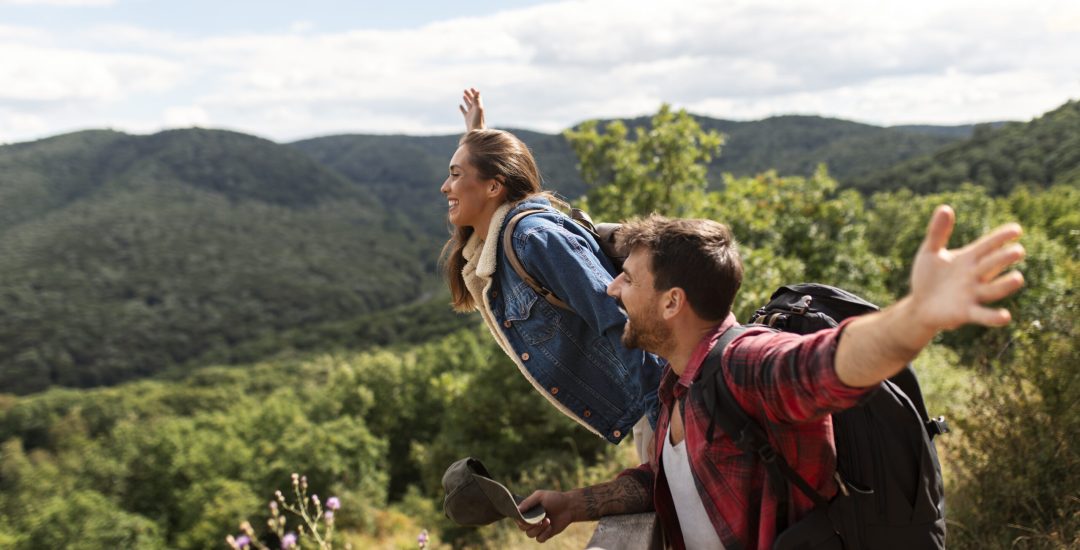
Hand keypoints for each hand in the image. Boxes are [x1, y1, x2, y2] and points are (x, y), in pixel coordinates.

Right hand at [459, 87, 484, 130]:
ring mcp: (471, 114)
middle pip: (472, 100)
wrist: (476, 131)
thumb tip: (478, 91)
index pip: (476, 98)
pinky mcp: (467, 119)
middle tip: (464, 90)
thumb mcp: (478, 109)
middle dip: (469, 95)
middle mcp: (475, 110)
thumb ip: (477, 100)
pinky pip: (464, 112)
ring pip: (468, 105)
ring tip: (463, 95)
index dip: (474, 93)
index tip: (471, 88)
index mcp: (479, 107)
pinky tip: (460, 105)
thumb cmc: (478, 120)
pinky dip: (462, 108)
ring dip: (466, 100)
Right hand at [515, 490, 576, 542]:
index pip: (517, 517)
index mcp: (527, 510)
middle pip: (522, 527)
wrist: (569, 506)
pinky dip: (544, 534)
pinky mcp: (545, 534)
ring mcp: (538, 528)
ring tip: (548, 520)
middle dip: (529, 524)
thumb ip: (528, 502)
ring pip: (530, 534)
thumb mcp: (540, 496)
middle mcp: (531, 520)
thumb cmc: (554, 499)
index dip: (519, 519)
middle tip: (539, 519)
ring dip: (538, 528)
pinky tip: (550, 526)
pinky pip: (539, 539)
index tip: (525, 517)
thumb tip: (517, 510)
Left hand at [909, 205, 1024, 331]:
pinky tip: (1005, 316)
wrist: (919, 306)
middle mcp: (975, 276)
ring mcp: (973, 294)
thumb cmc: (928, 277)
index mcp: (968, 259)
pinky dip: (992, 316)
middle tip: (1018, 251)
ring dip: (1005, 285)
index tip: (1016, 229)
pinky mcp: (966, 313)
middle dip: (1004, 258)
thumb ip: (937, 233)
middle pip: (992, 265)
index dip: (1001, 238)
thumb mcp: (929, 252)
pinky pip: (982, 315)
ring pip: (993, 289)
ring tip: (1018, 278)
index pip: (987, 245)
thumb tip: (945, 207)